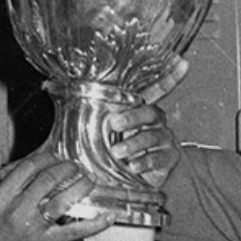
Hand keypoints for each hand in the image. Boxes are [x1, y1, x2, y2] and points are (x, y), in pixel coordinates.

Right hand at [0, 151, 113, 240]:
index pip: (27, 167)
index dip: (44, 157)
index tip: (53, 156)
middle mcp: (17, 210)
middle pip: (48, 179)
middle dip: (65, 167)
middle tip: (73, 165)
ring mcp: (34, 228)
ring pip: (63, 200)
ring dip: (80, 186)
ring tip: (89, 179)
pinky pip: (74, 231)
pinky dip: (94, 224)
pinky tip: (108, 216)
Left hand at [107, 59, 186, 189]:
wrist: (142, 178)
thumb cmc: (120, 149)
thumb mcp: (106, 130)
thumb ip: (94, 114)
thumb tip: (57, 92)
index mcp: (142, 109)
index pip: (157, 89)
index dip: (171, 76)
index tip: (182, 63)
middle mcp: (156, 121)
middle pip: (149, 113)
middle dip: (132, 117)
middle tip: (113, 124)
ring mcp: (164, 139)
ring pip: (151, 136)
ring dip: (133, 144)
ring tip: (117, 152)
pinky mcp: (168, 158)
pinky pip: (157, 158)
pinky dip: (143, 162)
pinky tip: (132, 166)